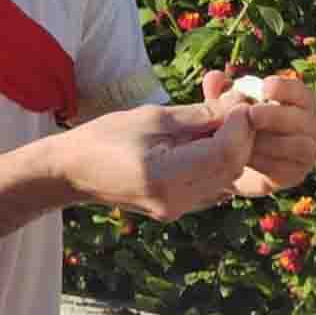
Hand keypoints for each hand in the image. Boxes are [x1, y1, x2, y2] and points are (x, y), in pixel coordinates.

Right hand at [57, 102, 255, 220]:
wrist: (73, 172)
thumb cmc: (105, 137)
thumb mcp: (151, 117)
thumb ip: (197, 115)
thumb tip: (237, 106)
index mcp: (164, 175)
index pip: (223, 153)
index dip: (240, 128)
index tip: (241, 105)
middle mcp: (175, 199)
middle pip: (230, 168)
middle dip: (242, 138)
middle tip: (237, 110)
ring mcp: (177, 209)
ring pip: (227, 178)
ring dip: (232, 150)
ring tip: (222, 124)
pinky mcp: (177, 209)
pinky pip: (213, 186)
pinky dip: (219, 164)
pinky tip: (208, 143)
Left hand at [202, 69, 315, 197]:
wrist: (232, 162)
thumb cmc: (234, 123)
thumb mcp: (222, 106)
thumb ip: (219, 91)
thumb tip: (215, 78)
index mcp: (298, 101)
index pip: (301, 91)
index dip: (286, 88)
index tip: (265, 87)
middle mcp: (310, 124)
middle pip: (305, 119)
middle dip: (278, 115)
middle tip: (252, 113)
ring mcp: (307, 150)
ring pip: (301, 146)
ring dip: (271, 142)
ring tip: (243, 139)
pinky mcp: (297, 173)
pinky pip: (289, 168)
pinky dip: (267, 162)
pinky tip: (245, 158)